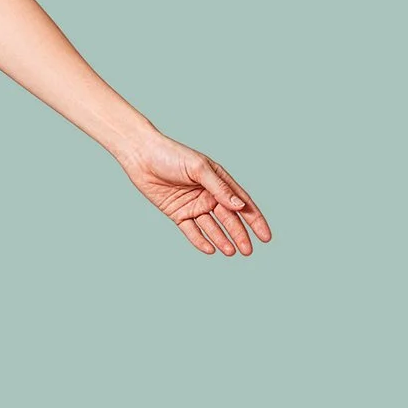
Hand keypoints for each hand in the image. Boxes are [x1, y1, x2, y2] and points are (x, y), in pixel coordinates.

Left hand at [118, 134, 270, 256]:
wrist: (142, 156)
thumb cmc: (172, 155)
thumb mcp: (199, 169)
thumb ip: (219, 188)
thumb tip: (239, 206)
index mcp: (219, 181)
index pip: (242, 203)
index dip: (255, 220)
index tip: (265, 236)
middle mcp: (208, 195)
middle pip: (229, 219)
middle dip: (239, 235)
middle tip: (248, 251)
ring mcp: (193, 205)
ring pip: (212, 227)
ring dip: (222, 240)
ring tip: (231, 252)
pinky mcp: (178, 213)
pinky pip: (191, 231)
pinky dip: (200, 240)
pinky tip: (210, 249)